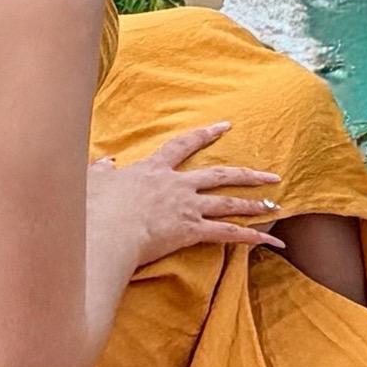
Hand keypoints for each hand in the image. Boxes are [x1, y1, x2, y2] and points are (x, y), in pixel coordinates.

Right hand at [88, 122, 282, 269]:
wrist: (106, 231)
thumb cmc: (95, 208)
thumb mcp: (93, 181)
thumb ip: (102, 170)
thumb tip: (106, 162)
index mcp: (154, 170)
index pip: (183, 145)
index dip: (205, 135)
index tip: (225, 126)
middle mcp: (176, 185)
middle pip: (219, 174)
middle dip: (247, 174)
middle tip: (270, 174)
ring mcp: (186, 207)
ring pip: (228, 202)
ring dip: (254, 204)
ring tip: (274, 205)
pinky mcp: (191, 231)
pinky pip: (227, 234)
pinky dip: (250, 237)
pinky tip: (269, 240)